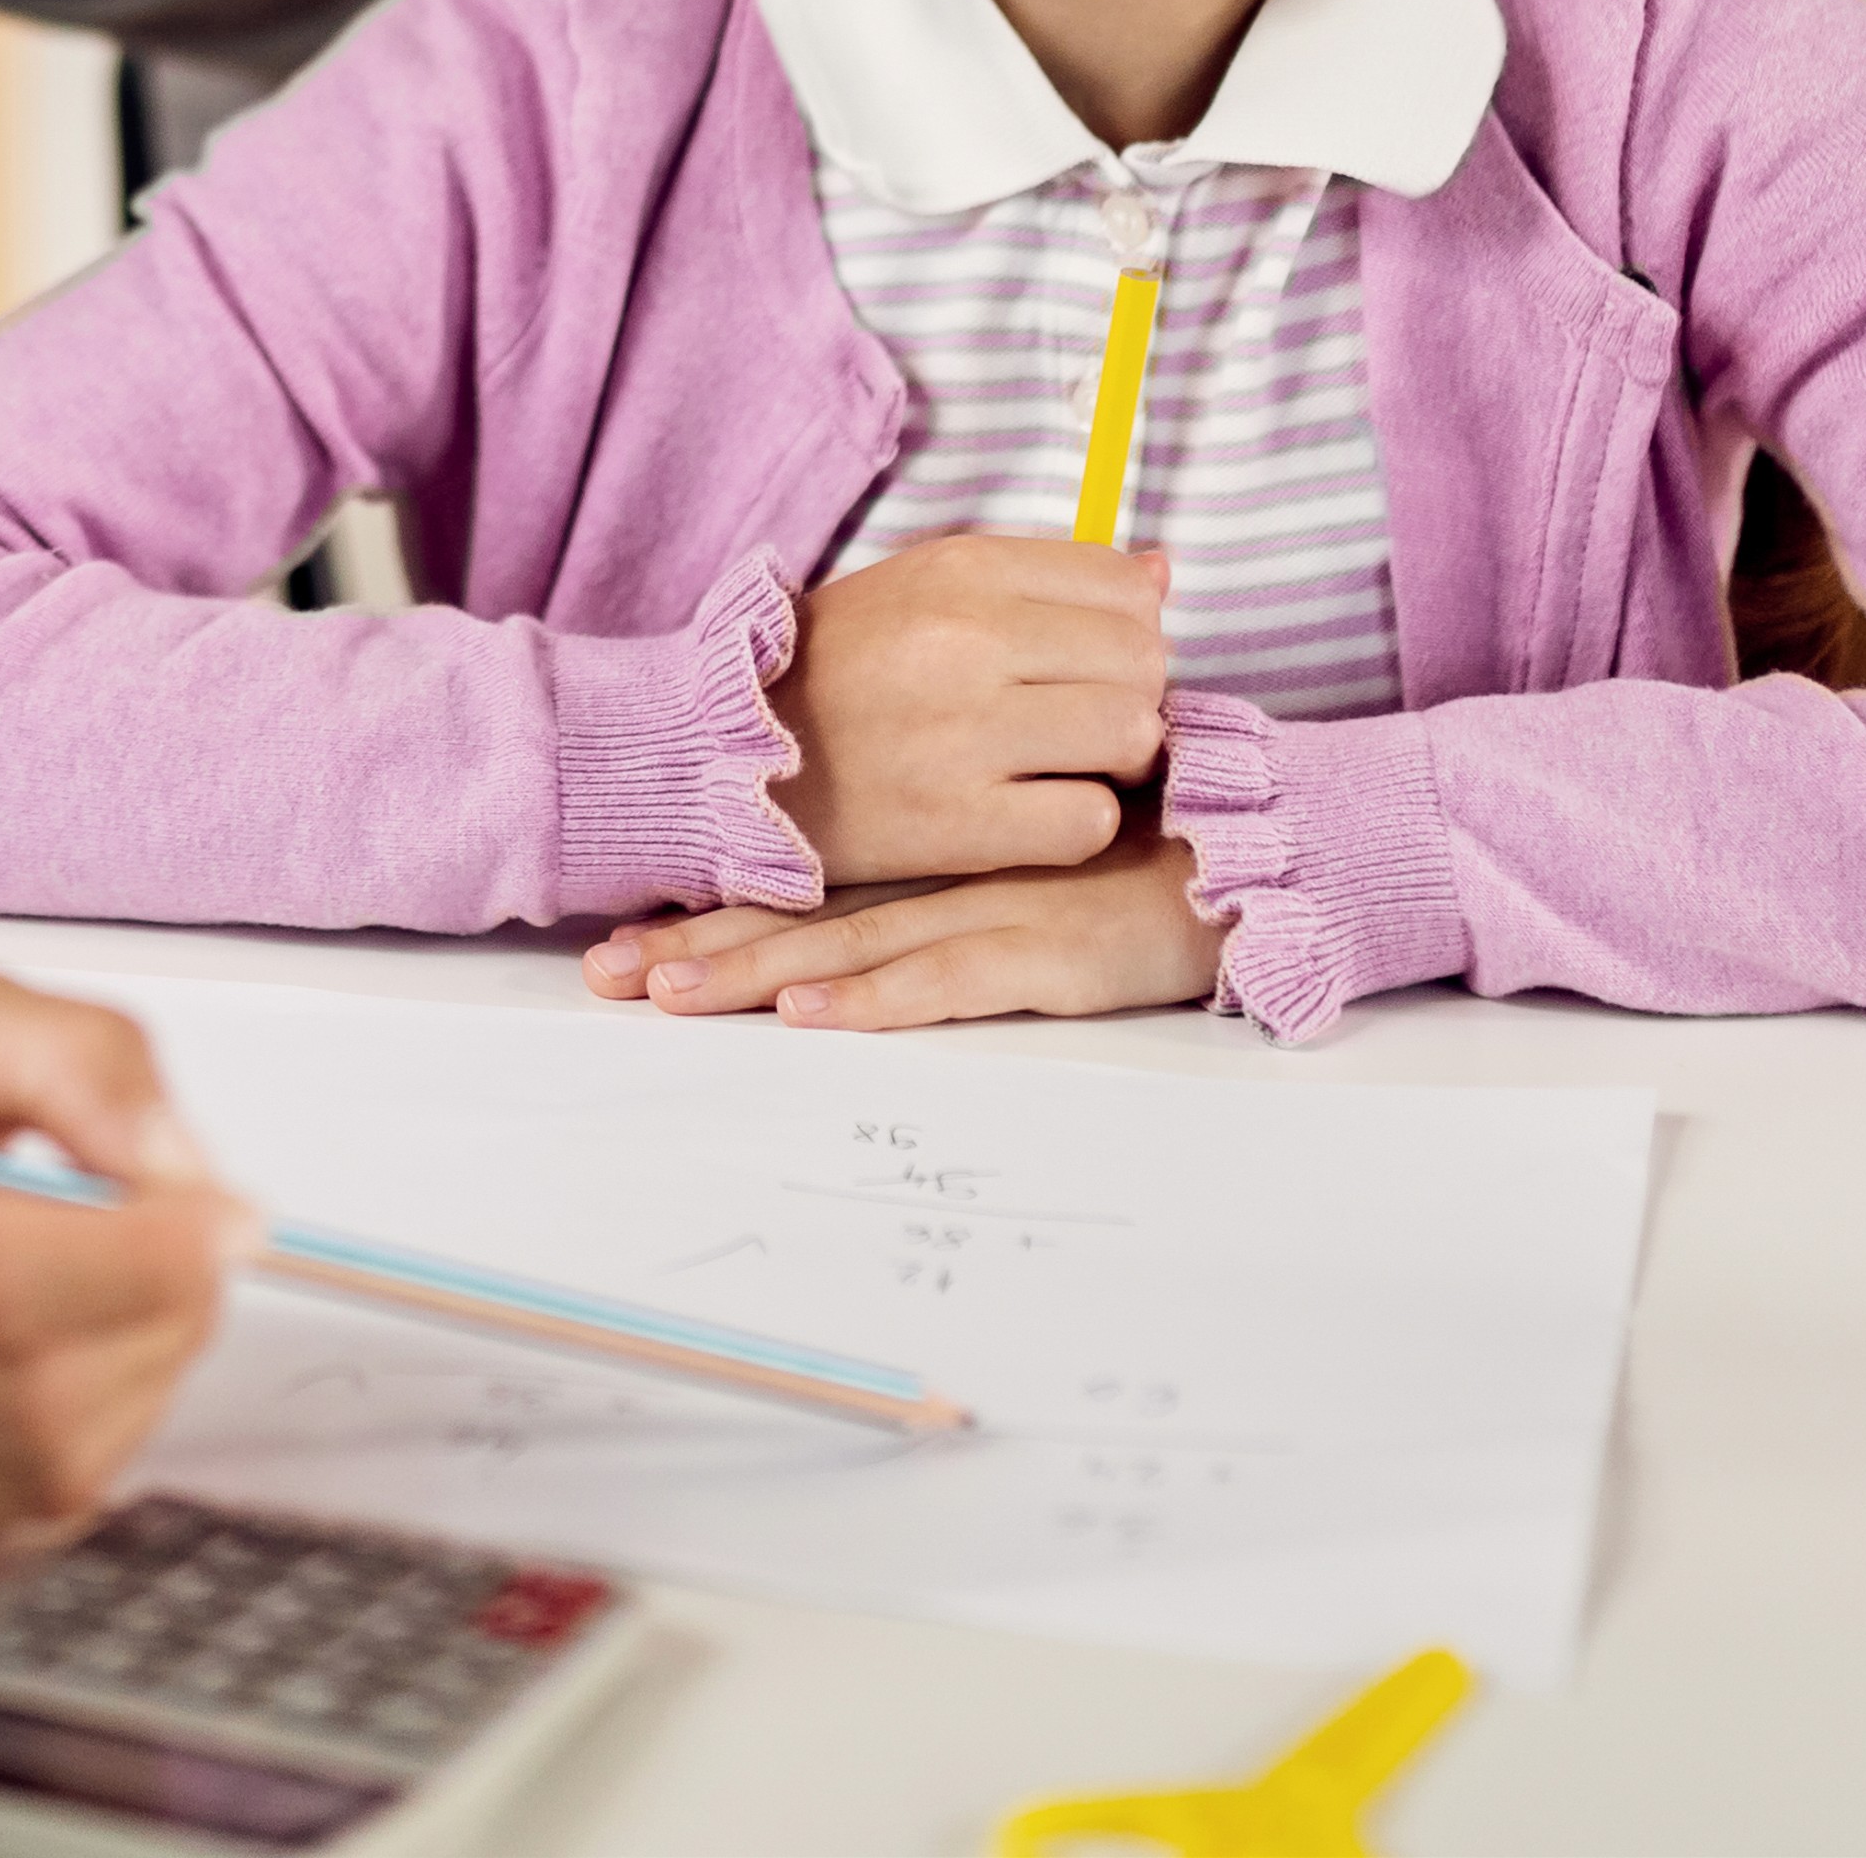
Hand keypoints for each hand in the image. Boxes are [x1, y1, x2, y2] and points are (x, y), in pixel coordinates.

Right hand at [0, 973, 242, 1577]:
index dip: (136, 1263)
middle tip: (185, 1251)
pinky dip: (67, 1448)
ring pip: (27, 1480)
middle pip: (20, 1399)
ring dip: (127, 1391)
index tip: (223, 1220)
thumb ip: (73, 1059)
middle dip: (154, 1327)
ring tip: (111, 1296)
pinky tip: (44, 1364)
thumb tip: (184, 1175)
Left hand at [577, 828, 1225, 1029]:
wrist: (1265, 850)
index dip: (714, 910)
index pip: (806, 892)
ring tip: (663, 993)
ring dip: (752, 974)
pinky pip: (950, 979)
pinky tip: (812, 1016)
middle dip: (694, 948)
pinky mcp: (1050, 954)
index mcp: (940, 866)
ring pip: (849, 948)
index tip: (627, 936)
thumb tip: (887, 913)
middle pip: (799, 921)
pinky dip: (878, 1000)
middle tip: (599, 976)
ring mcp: (996, 915)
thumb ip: (974, 871)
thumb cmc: (1162, 852)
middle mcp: (949, 886)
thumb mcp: (1040, 864)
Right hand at [767, 533, 1170, 884]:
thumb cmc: (835, 668)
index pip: (1126, 588)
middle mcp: (969, 638)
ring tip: (1059, 766)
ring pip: (1132, 735)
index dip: (1128, 632)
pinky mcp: (957, 822)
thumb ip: (1041, 578)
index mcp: (964, 569)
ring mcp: (964, 732)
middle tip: (1078, 723)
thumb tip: (1161, 574)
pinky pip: (1088, 821)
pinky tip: (1027, 813)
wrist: (721, 750)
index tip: (1087, 663)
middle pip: (1143, 662)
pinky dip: (1074, 824)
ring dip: (1113, 762)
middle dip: (1130, 697)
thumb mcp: (924, 588)